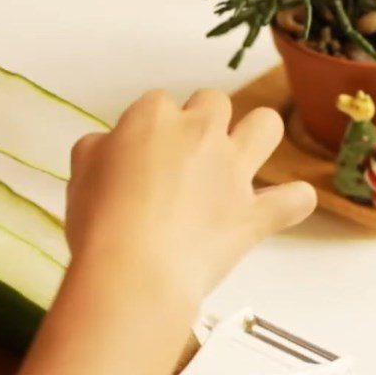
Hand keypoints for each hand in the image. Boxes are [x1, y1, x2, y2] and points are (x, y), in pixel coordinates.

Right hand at [66, 89, 315, 305]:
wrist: (133, 272)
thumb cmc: (98, 223)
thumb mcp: (79, 174)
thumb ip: (98, 149)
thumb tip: (110, 146)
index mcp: (153, 118)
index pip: (156, 103)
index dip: (149, 129)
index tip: (139, 155)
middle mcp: (200, 133)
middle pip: (213, 102)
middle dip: (202, 121)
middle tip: (183, 156)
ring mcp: (233, 171)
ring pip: (266, 125)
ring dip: (256, 134)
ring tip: (240, 156)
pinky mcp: (255, 213)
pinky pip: (296, 199)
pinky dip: (291, 202)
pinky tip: (278, 207)